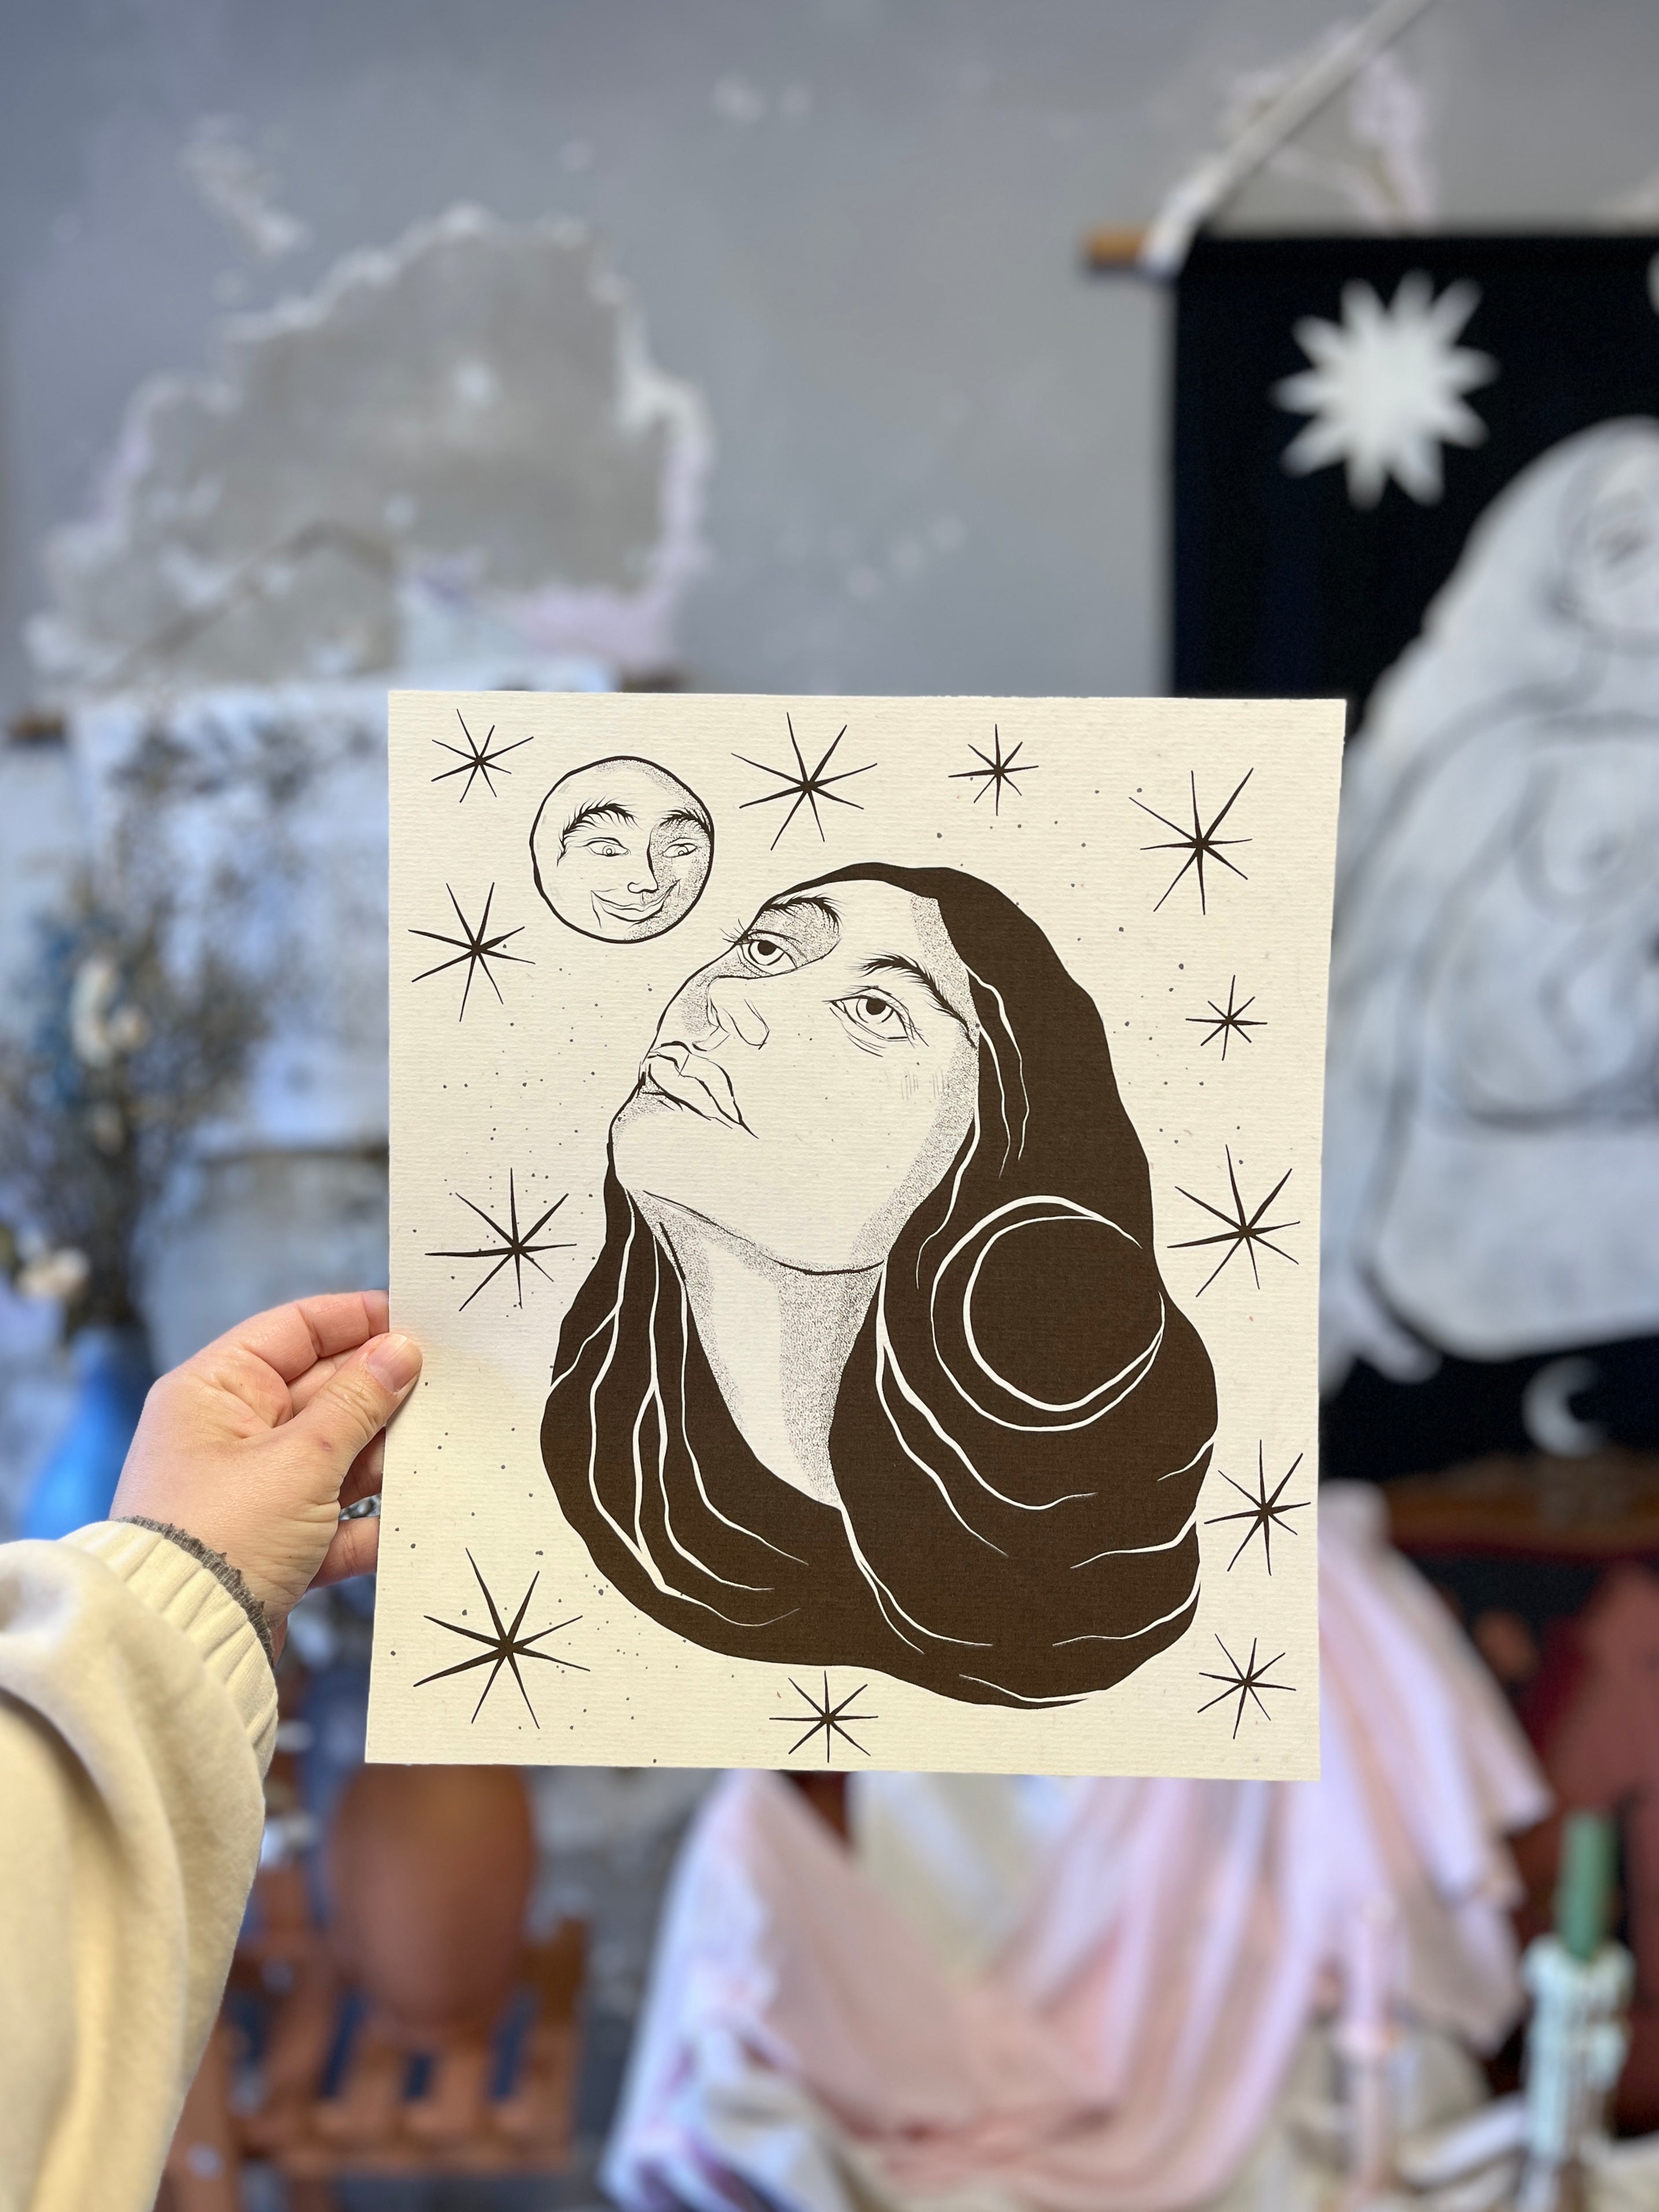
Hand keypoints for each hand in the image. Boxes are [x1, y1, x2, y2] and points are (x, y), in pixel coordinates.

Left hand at [112, 1292, 421, 1641]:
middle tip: (445, 1391)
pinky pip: (331, 1521)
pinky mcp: (270, 1545)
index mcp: (216, 1391)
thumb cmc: (221, 1534)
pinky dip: (366, 1525)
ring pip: (333, 1458)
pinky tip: (407, 1523)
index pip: (295, 1330)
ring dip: (381, 1462)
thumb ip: (358, 1402)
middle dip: (380, 1396)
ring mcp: (251, 1491)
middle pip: (322, 1393)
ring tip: (435, 1457)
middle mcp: (229, 1434)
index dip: (356, 1320)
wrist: (181, 1644)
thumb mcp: (300, 1458)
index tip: (416, 1322)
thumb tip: (400, 1350)